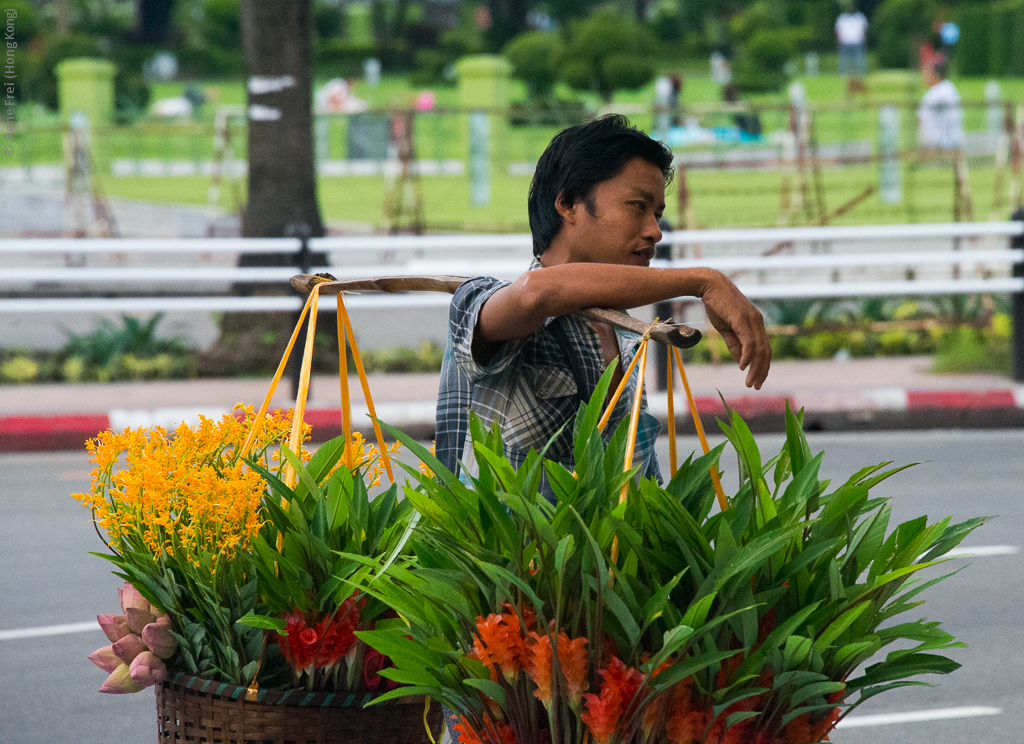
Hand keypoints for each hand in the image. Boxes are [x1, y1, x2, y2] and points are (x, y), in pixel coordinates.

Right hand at [699, 272, 770, 388]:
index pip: (764, 349)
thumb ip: (734, 344)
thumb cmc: (717, 305)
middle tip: (756, 386)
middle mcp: (758, 322)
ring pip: (760, 349)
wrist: (709, 285)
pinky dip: (748, 356)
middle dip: (762, 371)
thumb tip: (742, 362)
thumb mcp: (726, 329)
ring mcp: (752, 320)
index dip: (762, 366)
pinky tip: (743, 366)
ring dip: (756, 368)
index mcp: (755, 324)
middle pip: (766, 351)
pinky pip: (749, 341)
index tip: (757, 380)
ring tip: (750, 381)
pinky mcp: (743, 319)